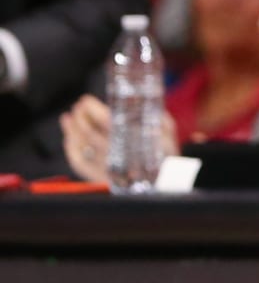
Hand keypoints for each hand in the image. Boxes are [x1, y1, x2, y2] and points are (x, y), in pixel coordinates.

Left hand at [57, 95, 178, 183]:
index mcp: (132, 140)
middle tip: (78, 106)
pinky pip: (79, 164)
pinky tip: (70, 139)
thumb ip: (154, 115)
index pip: (104, 120)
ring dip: (71, 130)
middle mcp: (115, 154)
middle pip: (89, 132)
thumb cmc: (167, 155)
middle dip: (80, 117)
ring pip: (81, 147)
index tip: (86, 100)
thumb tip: (138, 99)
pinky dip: (71, 150)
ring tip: (67, 118)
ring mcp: (105, 167)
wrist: (165, 184)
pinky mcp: (99, 178)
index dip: (92, 109)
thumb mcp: (166, 131)